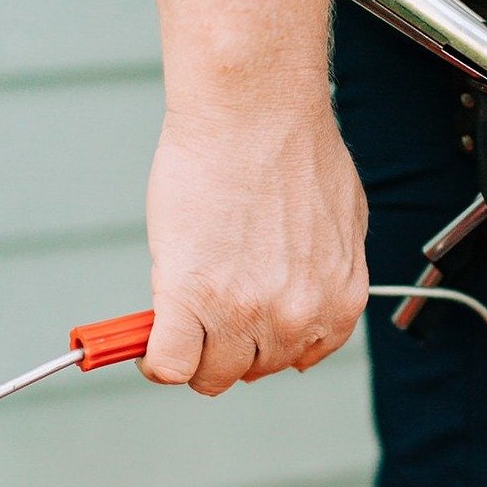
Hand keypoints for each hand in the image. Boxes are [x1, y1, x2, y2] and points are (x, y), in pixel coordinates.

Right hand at [139, 98, 368, 395]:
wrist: (255, 112)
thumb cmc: (294, 147)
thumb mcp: (339, 222)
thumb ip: (327, 273)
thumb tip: (302, 291)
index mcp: (337, 301)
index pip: (295, 361)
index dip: (258, 343)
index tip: (237, 329)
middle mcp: (295, 317)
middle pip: (248, 370)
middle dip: (223, 345)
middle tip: (202, 311)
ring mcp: (243, 312)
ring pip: (207, 375)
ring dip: (188, 349)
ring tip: (176, 310)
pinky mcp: (190, 298)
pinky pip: (167, 362)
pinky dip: (152, 355)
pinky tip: (147, 334)